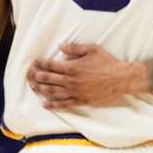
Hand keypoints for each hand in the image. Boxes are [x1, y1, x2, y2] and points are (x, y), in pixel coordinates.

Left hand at [27, 42, 143, 109]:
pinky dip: (53, 105)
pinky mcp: (82, 101)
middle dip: (37, 77)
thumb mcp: (92, 49)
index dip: (41, 63)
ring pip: (53, 93)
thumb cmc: (108, 62)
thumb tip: (60, 47)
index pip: (51, 65)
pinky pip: (64, 104)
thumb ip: (75, 48)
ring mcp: (76, 92)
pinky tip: (45, 105)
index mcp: (72, 67)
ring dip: (41, 91)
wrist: (122, 79)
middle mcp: (71, 80)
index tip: (35, 62)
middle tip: (30, 76)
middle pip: (48, 79)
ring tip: (34, 89)